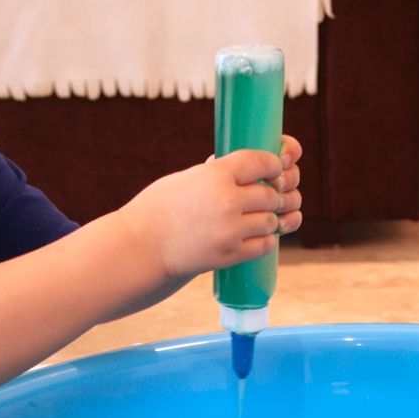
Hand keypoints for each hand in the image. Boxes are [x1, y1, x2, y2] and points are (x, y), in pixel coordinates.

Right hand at [119, 143, 302, 284]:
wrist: (144, 246)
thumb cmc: (161, 207)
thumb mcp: (188, 178)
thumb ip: (217, 173)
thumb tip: (242, 167)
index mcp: (216, 175)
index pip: (261, 162)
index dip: (272, 165)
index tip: (274, 168)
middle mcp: (227, 201)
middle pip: (270, 194)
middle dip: (271, 195)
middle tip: (267, 198)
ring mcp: (230, 231)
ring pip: (270, 221)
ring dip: (269, 220)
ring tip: (259, 218)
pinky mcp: (230, 255)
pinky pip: (264, 246)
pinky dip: (265, 240)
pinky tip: (258, 236)